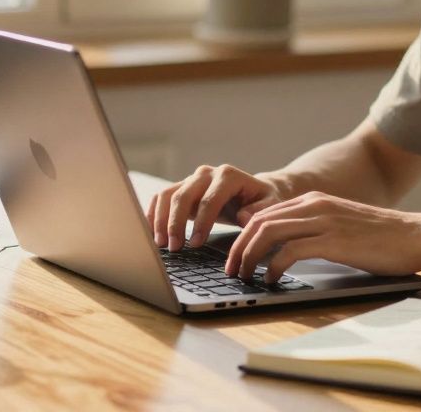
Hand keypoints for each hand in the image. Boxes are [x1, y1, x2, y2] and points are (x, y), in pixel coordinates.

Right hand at [146, 164, 285, 250]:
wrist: (257, 191)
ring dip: (160, 220)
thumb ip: (259, 211)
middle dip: (175, 223)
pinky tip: (150, 232)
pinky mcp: (183, 189)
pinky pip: (161, 198)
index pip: (209, 199)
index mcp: (228, 176)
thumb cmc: (264, 200)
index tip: (195, 244)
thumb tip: (243, 217)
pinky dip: (153, 214)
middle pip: (183, 195)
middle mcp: (207, 174)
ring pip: (167, 195)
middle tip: (173, 248)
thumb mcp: (271, 205)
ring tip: (160, 244)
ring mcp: (192, 180)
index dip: (200, 222)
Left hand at [225, 191, 420, 283]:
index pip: (264, 213)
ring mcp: (323, 221)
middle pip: (258, 221)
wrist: (417, 235)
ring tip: (244, 276)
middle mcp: (315, 205)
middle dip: (238, 247)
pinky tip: (272, 279)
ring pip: (267, 233)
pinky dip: (273, 266)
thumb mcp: (342, 225)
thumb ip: (316, 229)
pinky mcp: (333, 241)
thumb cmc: (383, 237)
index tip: (235, 256)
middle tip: (230, 269)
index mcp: (315, 200)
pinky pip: (289, 251)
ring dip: (249, 256)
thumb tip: (288, 249)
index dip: (243, 236)